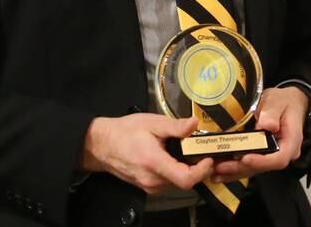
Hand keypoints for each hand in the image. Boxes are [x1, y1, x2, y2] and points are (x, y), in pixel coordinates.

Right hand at [80, 113, 213, 193]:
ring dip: (185, 168)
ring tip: (184, 149)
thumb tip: (194, 124)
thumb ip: (175, 126)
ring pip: (176, 182)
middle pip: (184, 180)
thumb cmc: (126, 131)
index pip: (186, 179)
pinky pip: (167, 181)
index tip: (208, 157)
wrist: (102, 145)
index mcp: (155, 163)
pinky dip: (174, 170)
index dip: (202, 170)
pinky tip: (171, 155)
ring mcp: (149, 186)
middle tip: (199, 149)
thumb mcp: (152, 122)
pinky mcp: (147, 186)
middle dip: (195, 166)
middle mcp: (153, 180)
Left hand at [211, 86, 307, 182]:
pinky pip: (249, 165)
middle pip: (262, 166)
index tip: (245, 159)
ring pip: (254, 168)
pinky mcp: (262, 155)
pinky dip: (234, 168)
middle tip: (221, 166)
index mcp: (290, 142)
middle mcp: (282, 153)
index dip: (261, 161)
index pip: (279, 158)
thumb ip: (272, 113)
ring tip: (215, 171)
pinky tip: (219, 171)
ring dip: (234, 171)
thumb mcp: (277, 102)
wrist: (286, 102)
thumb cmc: (283, 101)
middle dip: (240, 168)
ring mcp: (271, 156)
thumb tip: (267, 125)